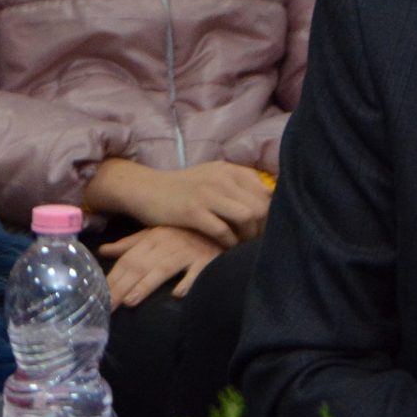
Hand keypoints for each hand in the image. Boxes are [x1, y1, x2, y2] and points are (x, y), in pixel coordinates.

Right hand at [86, 159, 272, 246]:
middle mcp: (221, 178)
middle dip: (263, 228)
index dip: (270, 213)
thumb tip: (268, 205)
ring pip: (247, 217)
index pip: (265, 192)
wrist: (145, 190)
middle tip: (255, 241)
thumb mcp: (211, 177)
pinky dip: (229, 243)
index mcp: (229, 170)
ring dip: (248, 236)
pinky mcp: (192, 212)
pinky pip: (223, 231)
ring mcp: (207, 194)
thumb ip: (237, 186)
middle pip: (261, 206)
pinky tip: (225, 247)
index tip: (264, 228)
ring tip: (242, 244)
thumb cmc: (181, 188)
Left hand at [99, 226, 224, 308]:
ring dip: (146, 285)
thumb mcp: (155, 234)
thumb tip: (103, 251)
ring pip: (162, 269)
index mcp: (152, 238)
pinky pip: (197, 272)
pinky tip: (177, 295)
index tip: (97, 295)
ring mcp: (188, 252)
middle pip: (140, 266)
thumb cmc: (184, 233)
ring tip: (130, 301)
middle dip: (122, 286)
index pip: (128, 260)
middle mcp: (167, 244)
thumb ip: (130, 244)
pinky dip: (187, 282)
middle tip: (108, 306)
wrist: (221, 225)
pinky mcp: (207, 260)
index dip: (113, 277)